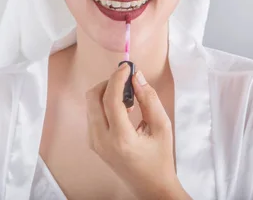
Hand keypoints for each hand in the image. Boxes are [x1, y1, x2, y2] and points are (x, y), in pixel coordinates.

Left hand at [86, 65, 189, 199]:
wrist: (150, 187)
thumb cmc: (160, 158)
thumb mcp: (162, 127)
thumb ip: (149, 99)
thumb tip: (137, 76)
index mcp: (120, 138)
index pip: (110, 99)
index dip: (117, 78)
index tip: (126, 66)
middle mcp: (101, 140)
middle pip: (92, 97)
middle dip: (108, 83)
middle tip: (126, 80)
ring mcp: (94, 142)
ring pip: (91, 104)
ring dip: (106, 93)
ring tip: (129, 100)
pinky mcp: (92, 142)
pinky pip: (92, 114)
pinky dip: (104, 105)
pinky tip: (122, 111)